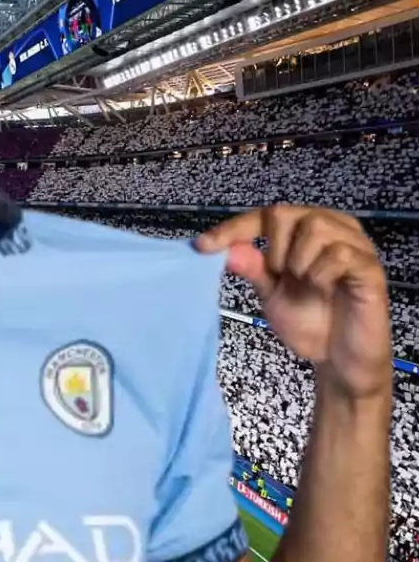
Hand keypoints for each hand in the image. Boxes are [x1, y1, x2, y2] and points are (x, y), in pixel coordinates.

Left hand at [196, 205, 391, 401]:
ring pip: (315, 226)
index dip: (232, 229)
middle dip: (272, 248)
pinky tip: (325, 288)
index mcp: (306, 230)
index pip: (263, 215)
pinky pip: (340, 254)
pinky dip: (322, 272)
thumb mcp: (271, 293)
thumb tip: (223, 247)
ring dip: (298, 259)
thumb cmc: (309, 321)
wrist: (338, 362)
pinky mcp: (371, 269)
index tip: (203, 247)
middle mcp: (333, 228)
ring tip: (306, 283)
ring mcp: (355, 246)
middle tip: (281, 275)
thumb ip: (252, 268)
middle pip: (285, 212)